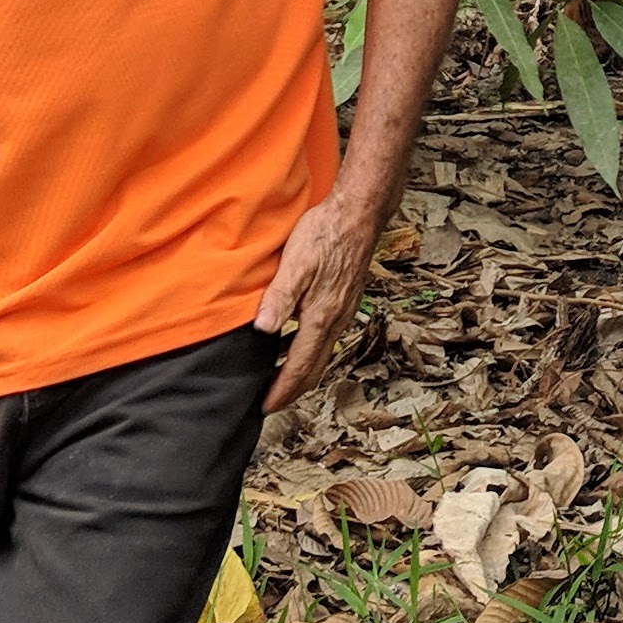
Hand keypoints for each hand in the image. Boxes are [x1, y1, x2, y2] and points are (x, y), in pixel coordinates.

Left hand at [257, 190, 382, 410]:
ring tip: (281, 379)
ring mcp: (343, 312)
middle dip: (293, 390)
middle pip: (315, 369)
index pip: (300, 366)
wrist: (359, 215)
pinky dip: (310, 352)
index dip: (282, 390)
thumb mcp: (295, 264)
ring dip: (302, 372)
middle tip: (272, 404)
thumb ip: (279, 297)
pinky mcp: (344, 301)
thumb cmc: (326, 234)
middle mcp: (335, 320)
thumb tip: (263, 330)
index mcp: (321, 316)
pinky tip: (296, 343)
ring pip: (323, 355)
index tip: (266, 406)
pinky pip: (327, 338)